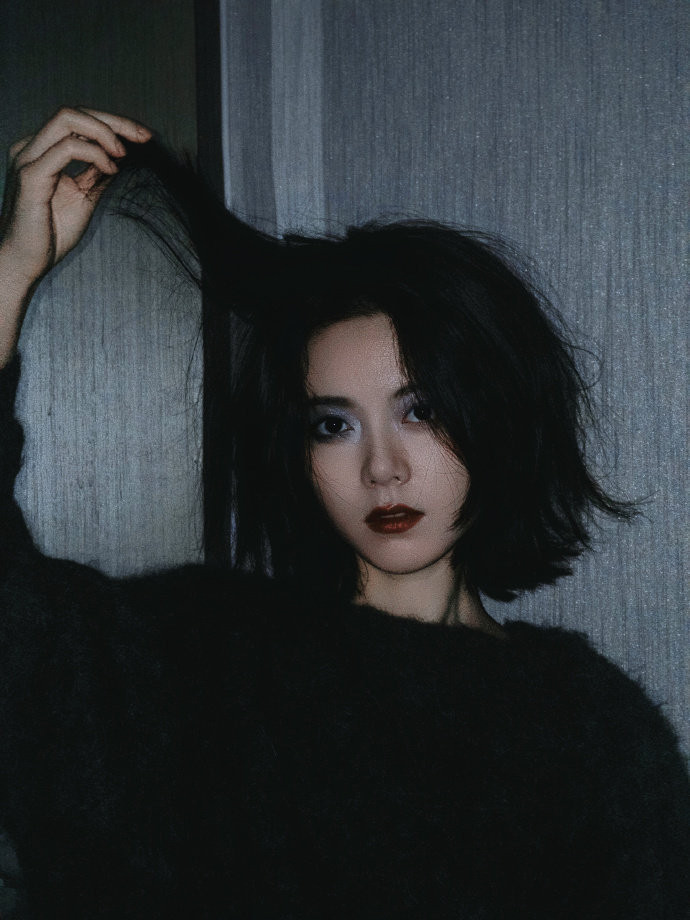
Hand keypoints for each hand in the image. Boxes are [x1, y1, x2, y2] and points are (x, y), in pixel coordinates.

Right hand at [0, 106, 151, 286]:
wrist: (25, 263)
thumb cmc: (50, 235)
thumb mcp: (84, 198)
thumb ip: (97, 174)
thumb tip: (121, 156)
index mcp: (42, 151)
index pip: (78, 122)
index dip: (114, 123)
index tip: (144, 136)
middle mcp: (32, 148)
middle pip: (75, 113)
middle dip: (115, 121)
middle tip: (144, 137)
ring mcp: (28, 158)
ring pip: (68, 119)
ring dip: (105, 132)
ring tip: (124, 154)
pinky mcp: (31, 175)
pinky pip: (67, 149)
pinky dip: (95, 154)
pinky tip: (111, 170)